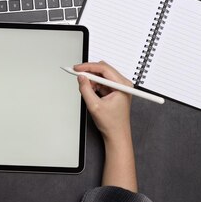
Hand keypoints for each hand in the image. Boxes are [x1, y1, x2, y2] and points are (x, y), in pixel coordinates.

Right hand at [75, 61, 136, 190]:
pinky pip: (102, 82)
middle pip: (103, 69)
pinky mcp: (114, 90)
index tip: (77, 68)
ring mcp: (119, 87)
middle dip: (89, 72)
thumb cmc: (111, 123)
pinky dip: (94, 85)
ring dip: (91, 80)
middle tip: (77, 74)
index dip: (88, 67)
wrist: (116, 135)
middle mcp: (123, 84)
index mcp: (122, 85)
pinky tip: (90, 92)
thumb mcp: (95, 106)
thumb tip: (81, 78)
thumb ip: (86, 89)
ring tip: (86, 89)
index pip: (104, 69)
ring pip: (102, 76)